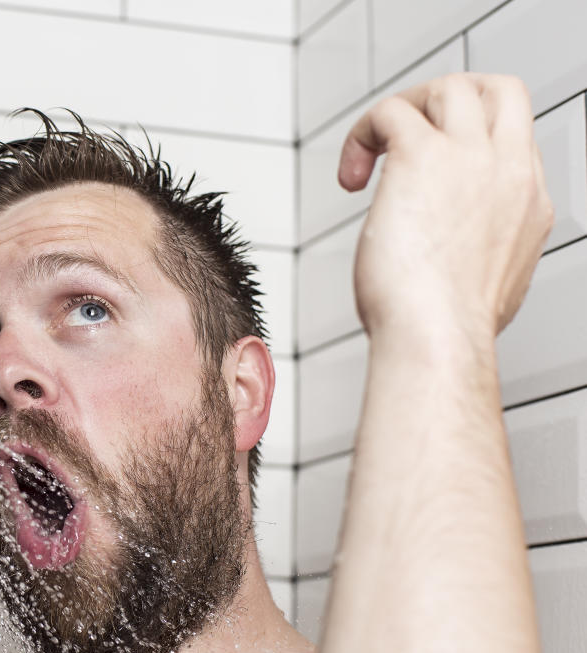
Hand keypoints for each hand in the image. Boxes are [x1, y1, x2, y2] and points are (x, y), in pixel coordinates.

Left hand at [339, 73, 553, 343]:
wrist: (438, 339)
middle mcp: (508, 171)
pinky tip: (350, 177)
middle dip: (448, 101)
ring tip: (371, 158)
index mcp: (528, 202)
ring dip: (402, 111)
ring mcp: (471, 158)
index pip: (513, 140)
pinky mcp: (422, 157)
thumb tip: (448, 261)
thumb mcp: (486, 287)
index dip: (468, 147)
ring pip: (447, 87)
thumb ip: (479, 256)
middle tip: (405, 138)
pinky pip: (390, 111)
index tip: (429, 181)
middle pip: (498, 90)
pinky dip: (362, 134)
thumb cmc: (447, 332)